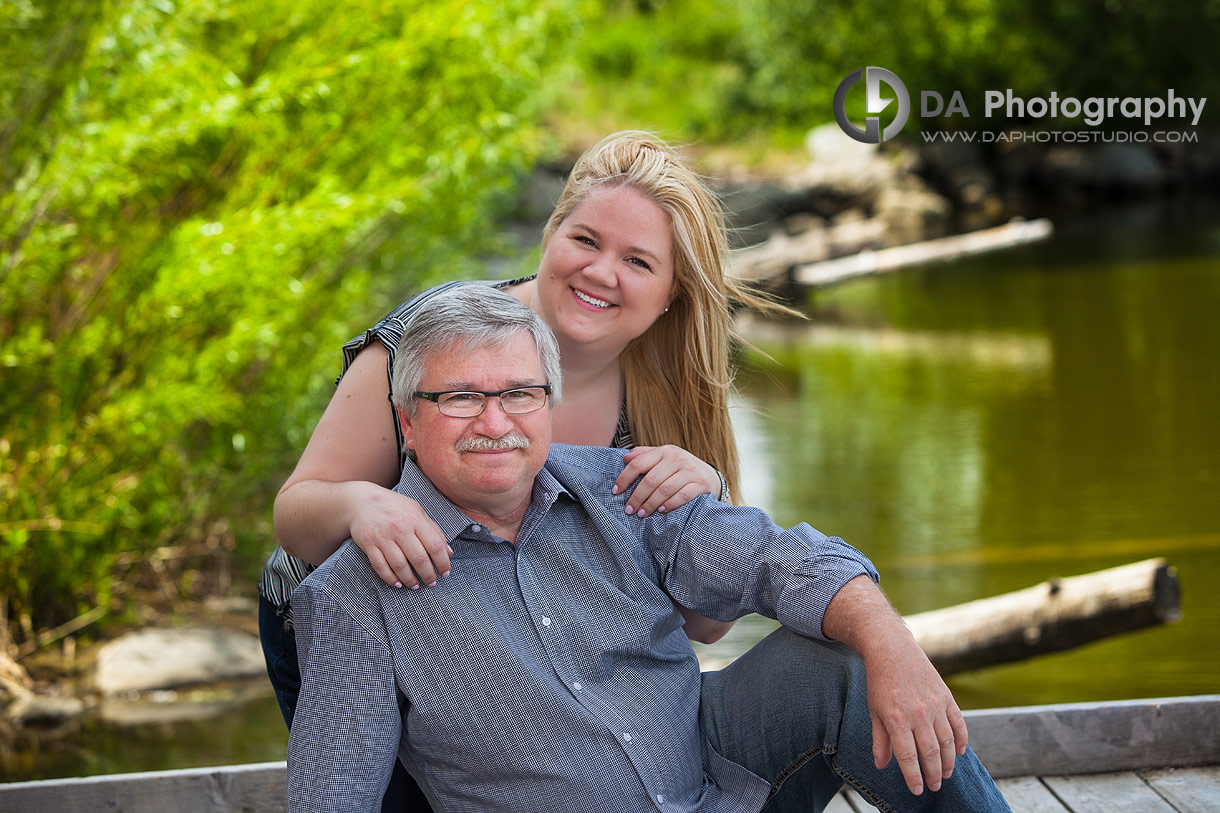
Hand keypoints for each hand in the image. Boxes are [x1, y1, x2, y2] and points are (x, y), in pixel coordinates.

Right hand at [348, 484, 452, 588]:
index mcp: (415, 519)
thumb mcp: (417, 511)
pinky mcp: (369, 544)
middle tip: (432, 583)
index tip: (445, 573)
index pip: (435, 546)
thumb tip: (449, 552)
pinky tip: (398, 583)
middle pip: (419, 559)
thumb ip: (434, 530)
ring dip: (410, 580)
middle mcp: (400, 528)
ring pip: (400, 565)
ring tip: (416, 585)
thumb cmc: (395, 507)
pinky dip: (390, 578)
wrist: (362, 500)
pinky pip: (380, 566)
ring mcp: (383, 537)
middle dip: (428, 575)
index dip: (443, 563)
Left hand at [614, 445, 720, 516]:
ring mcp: (690, 470)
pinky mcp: (700, 483)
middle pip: (650, 479)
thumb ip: (644, 455)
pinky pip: (682, 496)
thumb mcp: (663, 457)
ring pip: (665, 489)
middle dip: (637, 497)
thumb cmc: (679, 468)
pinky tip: (661, 511)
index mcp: (664, 451)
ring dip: (651, 503)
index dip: (624, 478)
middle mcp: (677, 458)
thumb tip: (624, 458)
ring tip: (642, 513)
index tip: (616, 491)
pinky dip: (670, 504)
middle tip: (629, 509)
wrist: (710, 475)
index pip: (638, 463)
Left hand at [864, 630, 967, 795]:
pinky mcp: (946, 696)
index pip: (908, 757)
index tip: (917, 790)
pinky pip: (958, 723)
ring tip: (946, 774)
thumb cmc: (879, 681)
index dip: (914, 777)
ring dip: (949, 762)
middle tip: (935, 787)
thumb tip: (882, 765)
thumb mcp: (874, 710)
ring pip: (948, 742)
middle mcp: (918, 714)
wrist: (891, 648)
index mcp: (897, 719)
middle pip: (931, 753)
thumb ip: (880, 740)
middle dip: (933, 774)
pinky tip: (961, 752)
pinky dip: (962, 740)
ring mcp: (935, 705)